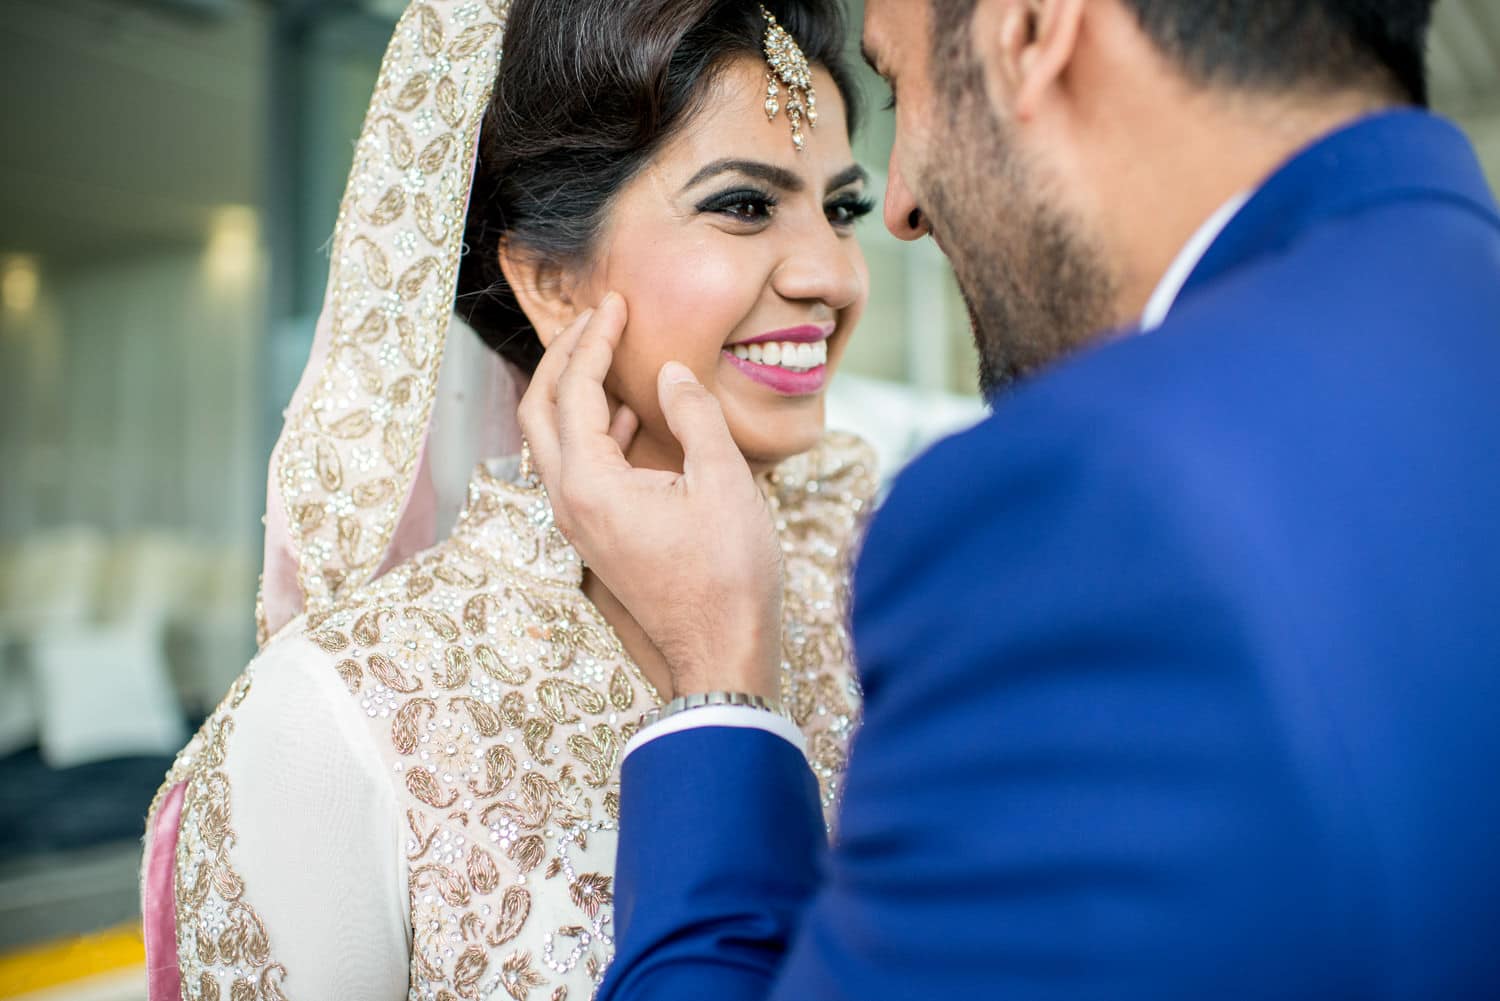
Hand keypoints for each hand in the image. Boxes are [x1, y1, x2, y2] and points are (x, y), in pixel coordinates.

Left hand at [517, 293, 784, 700]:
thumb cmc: (728, 575)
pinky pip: (575, 468)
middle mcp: (569, 502)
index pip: (574, 390)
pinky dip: (591, 428)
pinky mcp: (597, 536)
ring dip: (572, 391)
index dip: (593, 340)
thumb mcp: (724, 483)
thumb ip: (694, 416)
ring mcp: (578, 523)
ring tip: (607, 354)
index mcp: (591, 484)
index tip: (614, 303)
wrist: (721, 653)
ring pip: (552, 441)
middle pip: (539, 411)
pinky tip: (627, 415)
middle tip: (595, 320)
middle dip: (562, 358)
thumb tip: (669, 373)